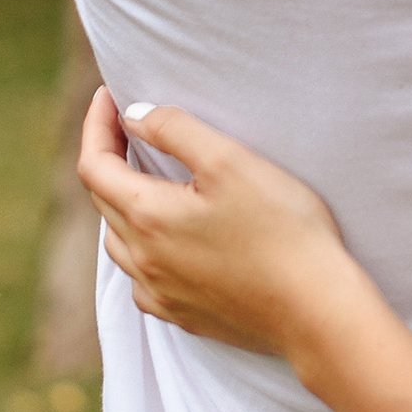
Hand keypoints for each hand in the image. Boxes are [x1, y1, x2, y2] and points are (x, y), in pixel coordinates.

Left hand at [76, 91, 368, 374]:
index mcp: (147, 218)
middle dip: (109, 158)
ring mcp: (161, 294)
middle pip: (103, 201)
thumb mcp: (229, 160)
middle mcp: (143, 261)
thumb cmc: (282, 229)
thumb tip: (132, 115)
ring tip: (146, 178)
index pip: (94, 166)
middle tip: (128, 125)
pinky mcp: (184, 316)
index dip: (96, 126)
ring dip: (122, 204)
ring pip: (119, 242)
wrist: (317, 310)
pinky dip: (143, 249)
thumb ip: (174, 130)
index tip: (107, 95)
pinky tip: (167, 241)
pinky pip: (142, 278)